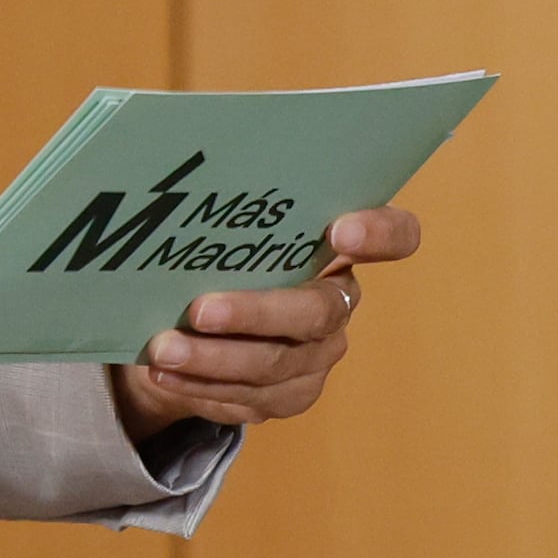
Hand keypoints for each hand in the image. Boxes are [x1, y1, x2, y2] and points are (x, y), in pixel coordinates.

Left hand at [107, 207, 419, 443]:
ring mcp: (317, 356)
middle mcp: (339, 302)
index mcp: (340, 245)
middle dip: (254, 313)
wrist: (199, 319)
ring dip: (212, 359)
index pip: (395, 235)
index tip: (339, 230)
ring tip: (162, 350)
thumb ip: (226, 202)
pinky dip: (202, 387)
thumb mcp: (226, 221)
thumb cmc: (218, 251)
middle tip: (199, 309)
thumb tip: (168, 157)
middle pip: (316, 313)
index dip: (380, 233)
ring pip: (274, 365)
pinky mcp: (290, 396)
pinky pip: (250, 400)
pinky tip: (164, 375)